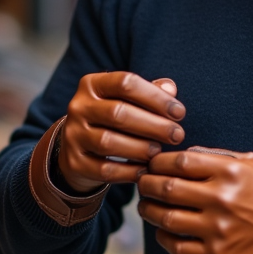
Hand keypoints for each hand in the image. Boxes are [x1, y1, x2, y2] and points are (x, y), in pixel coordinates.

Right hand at [57, 73, 185, 192]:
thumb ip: (149, 91)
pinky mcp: (74, 163)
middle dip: (153, 125)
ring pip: (108, 142)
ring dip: (140, 148)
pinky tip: (146, 170)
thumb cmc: (112, 118)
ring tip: (160, 151)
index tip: (179, 112)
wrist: (77, 145)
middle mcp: (78, 107)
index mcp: (92, 84)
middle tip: (177, 135)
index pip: (125, 82)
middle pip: (117, 113)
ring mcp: (73, 135)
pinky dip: (129, 171)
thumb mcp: (126, 98)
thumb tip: (170, 89)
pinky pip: (104, 169)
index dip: (155, 97)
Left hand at [137, 147, 252, 253]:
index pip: (179, 162)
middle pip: (166, 188)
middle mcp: (221, 199)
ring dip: (149, 210)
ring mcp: (217, 229)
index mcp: (229, 172)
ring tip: (146, 206)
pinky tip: (162, 230)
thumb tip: (182, 154)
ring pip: (166, 218)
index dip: (158, 162)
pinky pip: (176, 247)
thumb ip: (217, 156)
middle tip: (143, 183)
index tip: (152, 164)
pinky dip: (163, 238)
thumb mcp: (252, 164)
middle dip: (147, 184)